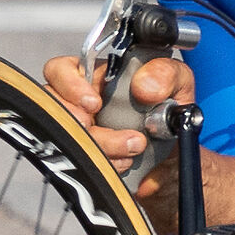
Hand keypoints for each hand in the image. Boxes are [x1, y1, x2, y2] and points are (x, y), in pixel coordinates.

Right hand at [41, 53, 195, 195]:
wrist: (175, 151)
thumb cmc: (169, 107)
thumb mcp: (177, 81)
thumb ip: (165, 74)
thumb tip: (144, 87)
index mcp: (93, 76)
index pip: (59, 70)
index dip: (70, 85)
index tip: (94, 103)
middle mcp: (77, 103)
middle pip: (57, 110)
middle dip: (81, 124)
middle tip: (112, 132)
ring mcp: (78, 132)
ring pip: (66, 139)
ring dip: (97, 146)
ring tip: (132, 147)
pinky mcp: (85, 158)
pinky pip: (79, 163)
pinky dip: (103, 164)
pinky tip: (125, 162)